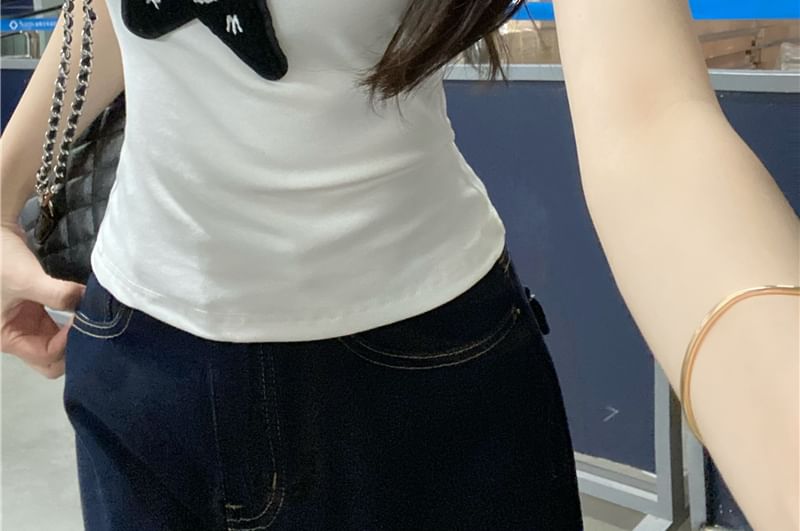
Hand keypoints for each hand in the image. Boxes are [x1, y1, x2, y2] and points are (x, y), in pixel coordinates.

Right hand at [1, 222, 84, 378]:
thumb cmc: (0, 260)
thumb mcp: (25, 279)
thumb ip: (58, 294)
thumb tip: (88, 302)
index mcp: (7, 338)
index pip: (46, 356)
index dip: (67, 342)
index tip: (82, 320)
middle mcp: (16, 337)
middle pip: (51, 361)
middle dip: (72, 349)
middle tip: (91, 328)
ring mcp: (26, 324)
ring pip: (57, 345)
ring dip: (74, 336)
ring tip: (91, 320)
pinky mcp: (36, 310)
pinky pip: (57, 327)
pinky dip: (71, 323)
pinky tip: (84, 311)